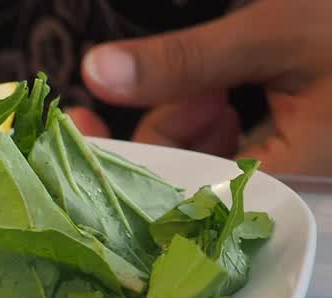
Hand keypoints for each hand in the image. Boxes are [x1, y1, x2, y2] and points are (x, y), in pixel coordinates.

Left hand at [68, 0, 331, 175]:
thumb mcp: (279, 34)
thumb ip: (187, 60)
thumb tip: (96, 71)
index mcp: (289, 186)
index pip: (176, 196)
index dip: (118, 164)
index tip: (71, 126)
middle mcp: (286, 193)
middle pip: (183, 180)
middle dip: (162, 131)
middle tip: (164, 94)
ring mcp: (288, 174)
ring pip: (204, 161)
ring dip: (189, 119)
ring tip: (218, 84)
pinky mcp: (291, 154)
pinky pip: (231, 149)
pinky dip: (214, 119)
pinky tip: (225, 90)